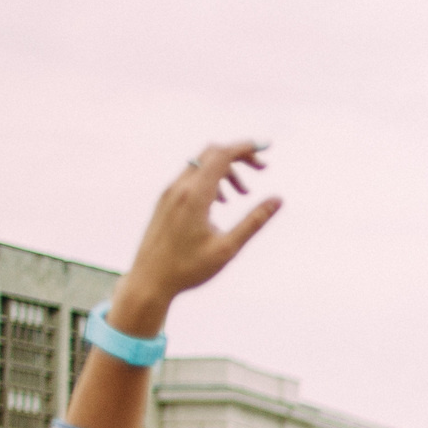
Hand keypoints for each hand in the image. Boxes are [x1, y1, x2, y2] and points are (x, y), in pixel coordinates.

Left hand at [106, 141, 280, 337]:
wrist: (149, 280)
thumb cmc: (188, 268)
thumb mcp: (227, 248)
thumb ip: (254, 221)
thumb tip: (278, 200)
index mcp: (194, 196)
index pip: (222, 155)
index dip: (246, 147)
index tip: (268, 147)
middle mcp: (179, 188)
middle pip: (212, 153)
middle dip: (239, 155)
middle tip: (262, 169)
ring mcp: (169, 193)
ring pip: (201, 165)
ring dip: (226, 171)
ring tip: (243, 194)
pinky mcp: (165, 200)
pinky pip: (191, 177)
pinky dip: (211, 179)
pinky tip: (221, 202)